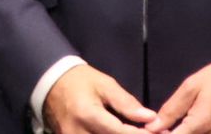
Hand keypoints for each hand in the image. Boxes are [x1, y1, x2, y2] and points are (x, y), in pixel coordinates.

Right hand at [43, 63, 160, 133]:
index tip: (160, 133)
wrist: (50, 84)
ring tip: (135, 132)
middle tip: (151, 133)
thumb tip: (150, 117)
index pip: (120, 132)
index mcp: (88, 114)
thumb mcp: (105, 85)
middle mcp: (78, 133)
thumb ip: (126, 103)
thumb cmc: (80, 81)